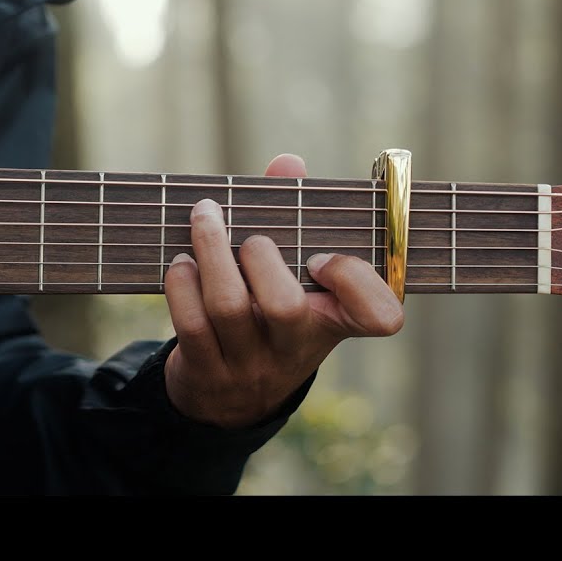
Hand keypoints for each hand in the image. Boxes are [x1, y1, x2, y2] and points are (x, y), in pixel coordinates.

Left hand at [163, 153, 404, 428]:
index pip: (380, 316)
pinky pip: (191, 324)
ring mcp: (249, 364)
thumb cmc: (268, 313)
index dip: (358, 282)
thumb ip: (295, 214)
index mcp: (333, 322)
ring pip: (228, 308)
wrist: (230, 397)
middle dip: (260, 258)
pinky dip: (181, 284)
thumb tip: (288, 162)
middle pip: (284, 306)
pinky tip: (181, 263)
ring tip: (204, 221)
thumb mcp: (295, 279)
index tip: (323, 258)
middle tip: (252, 239)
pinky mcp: (206, 371)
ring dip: (211, 253)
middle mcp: (294, 348)